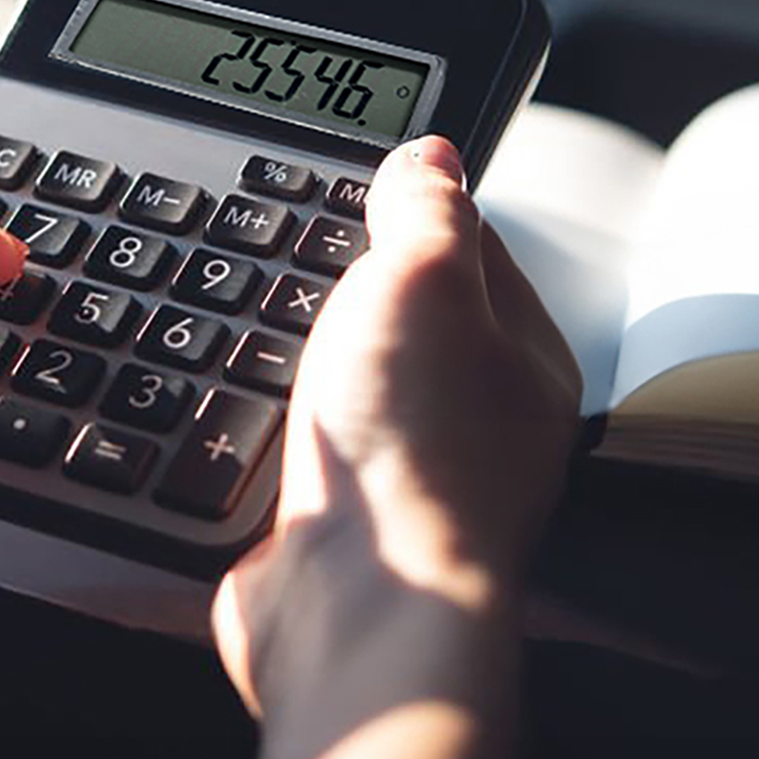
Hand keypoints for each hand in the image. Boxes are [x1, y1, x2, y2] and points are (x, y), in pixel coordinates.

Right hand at [212, 136, 579, 758]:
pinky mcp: (329, 523)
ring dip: (289, 361)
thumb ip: (428, 207)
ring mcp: (399, 477)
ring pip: (334, 384)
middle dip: (337, 287)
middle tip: (296, 261)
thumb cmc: (416, 455)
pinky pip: (284, 450)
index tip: (357, 178)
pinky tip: (235, 414)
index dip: (412, 204)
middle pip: (396, 317)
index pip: (471, 250)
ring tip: (263, 336)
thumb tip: (431, 151)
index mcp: (523, 358)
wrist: (353, 607)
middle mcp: (472, 423)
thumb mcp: (426, 278)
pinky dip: (255, 430)